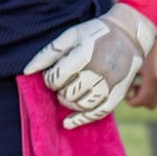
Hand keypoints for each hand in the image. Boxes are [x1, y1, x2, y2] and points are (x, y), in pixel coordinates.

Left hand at [24, 3, 156, 127]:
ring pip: (84, 104)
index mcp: (86, 53)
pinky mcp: (120, 93)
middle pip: (70, 92)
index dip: (50, 79)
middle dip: (60, 91)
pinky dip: (82, 119)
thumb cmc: (94, 33)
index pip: (58, 77)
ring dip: (70, 103)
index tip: (52, 74)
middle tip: (61, 84)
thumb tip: (27, 72)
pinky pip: (100, 112)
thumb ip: (48, 53)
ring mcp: (112, 82)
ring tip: (67, 95)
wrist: (128, 33)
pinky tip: (68, 122)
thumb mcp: (71, 35)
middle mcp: (101, 69)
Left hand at [126, 35, 156, 109]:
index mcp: (154, 79)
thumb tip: (126, 95)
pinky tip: (151, 81)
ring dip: (149, 97)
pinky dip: (156, 92)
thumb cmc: (146, 50)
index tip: (126, 96)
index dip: (132, 102)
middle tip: (133, 90)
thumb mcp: (136, 66)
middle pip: (151, 104)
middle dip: (141, 101)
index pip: (142, 101)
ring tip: (141, 84)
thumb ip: (131, 82)